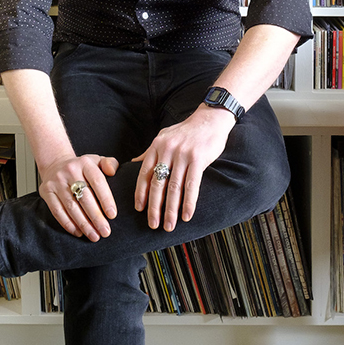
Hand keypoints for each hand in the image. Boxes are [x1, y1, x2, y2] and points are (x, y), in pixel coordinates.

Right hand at [37, 153, 118, 240]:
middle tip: (105, 231)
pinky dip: (68, 224)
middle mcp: (69, 171)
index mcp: (85, 163)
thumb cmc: (81, 167)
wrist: (56, 164)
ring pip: (71, 207)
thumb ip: (109, 164)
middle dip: (96, 217)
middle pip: (84, 197)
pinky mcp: (46, 192)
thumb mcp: (97, 161)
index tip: (112, 215)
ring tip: (94, 235)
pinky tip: (78, 232)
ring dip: (83, 224)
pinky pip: (57, 211)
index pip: (97, 181)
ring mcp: (56, 182)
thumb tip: (112, 171)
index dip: (106, 199)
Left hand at [133, 106, 235, 231]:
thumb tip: (133, 162)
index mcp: (157, 146)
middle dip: (154, 207)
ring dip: (171, 210)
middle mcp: (167, 150)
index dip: (141, 193)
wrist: (210, 119)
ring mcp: (183, 154)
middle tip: (153, 225)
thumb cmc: (187, 130)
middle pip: (157, 184)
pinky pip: (192, 185)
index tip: (139, 209)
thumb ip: (150, 151)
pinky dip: (189, 202)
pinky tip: (187, 215)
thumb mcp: (164, 136)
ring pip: (174, 188)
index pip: (144, 173)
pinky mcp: (198, 159)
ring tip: (169, 225)